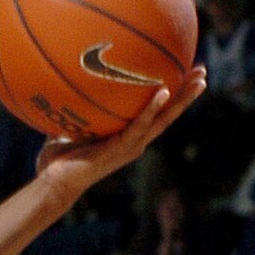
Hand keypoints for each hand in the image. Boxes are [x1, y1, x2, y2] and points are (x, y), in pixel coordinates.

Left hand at [35, 74, 204, 200]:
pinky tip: (163, 91)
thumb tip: (69, 78)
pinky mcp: (119, 150)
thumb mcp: (71, 125)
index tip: (184, 71)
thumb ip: (76, 106)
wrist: (51, 183)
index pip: (155, 112)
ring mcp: (129, 147)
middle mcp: (134, 142)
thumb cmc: (58, 158)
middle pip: (168, 115)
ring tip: (198, 80)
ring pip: (162, 120)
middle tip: (203, 71)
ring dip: (181, 100)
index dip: (171, 95)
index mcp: (127, 136)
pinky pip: (139, 126)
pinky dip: (152, 109)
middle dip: (187, 94)